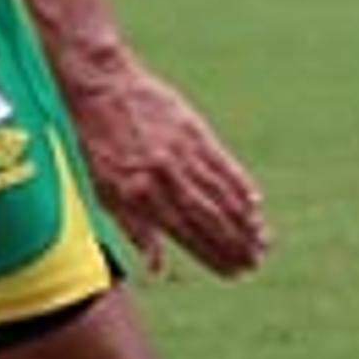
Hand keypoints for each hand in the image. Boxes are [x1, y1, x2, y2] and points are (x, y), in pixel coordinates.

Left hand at [62, 56, 268, 279]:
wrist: (101, 85)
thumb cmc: (96, 141)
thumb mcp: (103, 189)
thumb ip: (133, 228)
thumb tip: (155, 267)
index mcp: (138, 194)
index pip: (184, 233)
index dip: (211, 255)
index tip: (232, 273)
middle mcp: (162, 176)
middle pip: (207, 217)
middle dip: (234, 243)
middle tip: (255, 263)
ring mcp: (180, 152)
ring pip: (219, 193)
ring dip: (243, 219)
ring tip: (262, 240)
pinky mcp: (193, 129)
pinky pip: (222, 162)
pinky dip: (240, 183)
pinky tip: (256, 201)